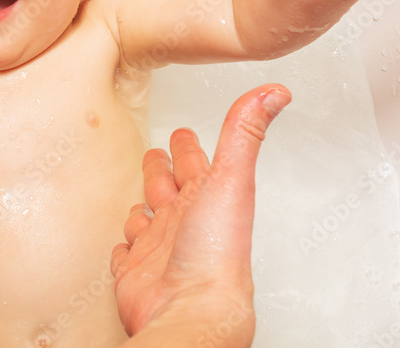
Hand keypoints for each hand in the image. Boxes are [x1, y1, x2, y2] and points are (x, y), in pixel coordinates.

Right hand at [111, 84, 290, 346]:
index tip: (184, 131)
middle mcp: (184, 222)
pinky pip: (125, 254)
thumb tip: (276, 92)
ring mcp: (159, 249)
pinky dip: (124, 245)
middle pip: (168, 188)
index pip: (194, 164)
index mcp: (206, 198)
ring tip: (140, 196)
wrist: (189, 307)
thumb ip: (244, 132)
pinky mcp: (135, 272)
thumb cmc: (216, 252)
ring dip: (141, 207)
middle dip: (160, 169)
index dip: (188, 146)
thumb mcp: (231, 178)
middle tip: (156, 155)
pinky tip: (125, 242)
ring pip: (145, 220)